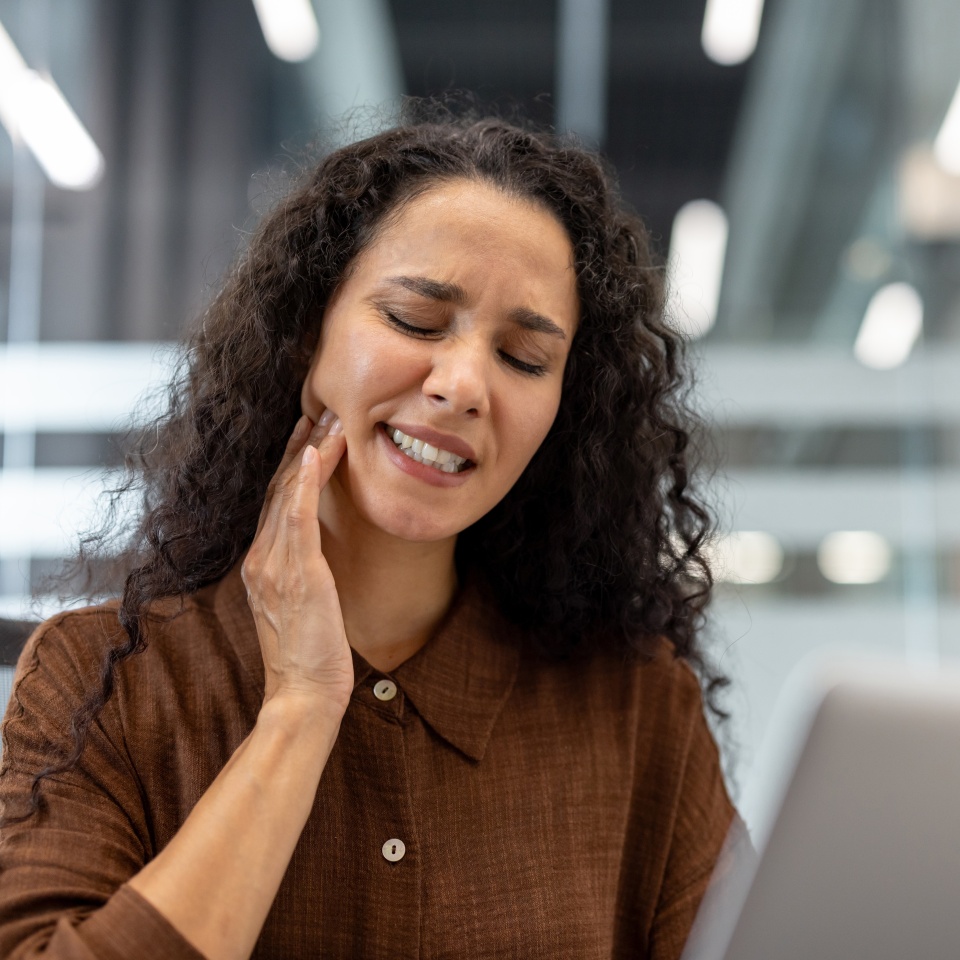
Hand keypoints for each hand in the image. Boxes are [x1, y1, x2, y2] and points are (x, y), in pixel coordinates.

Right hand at [241, 411, 352, 717]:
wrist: (303, 694)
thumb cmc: (308, 655)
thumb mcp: (300, 605)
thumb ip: (299, 573)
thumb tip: (313, 553)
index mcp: (261, 564)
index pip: (276, 501)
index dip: (292, 463)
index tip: (309, 432)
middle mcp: (261, 558)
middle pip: (280, 488)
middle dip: (302, 446)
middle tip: (322, 410)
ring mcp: (274, 564)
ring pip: (290, 493)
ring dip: (311, 452)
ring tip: (331, 419)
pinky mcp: (297, 574)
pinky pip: (298, 517)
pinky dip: (306, 482)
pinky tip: (316, 454)